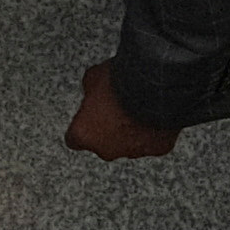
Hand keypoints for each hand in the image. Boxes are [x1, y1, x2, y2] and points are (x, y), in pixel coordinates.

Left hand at [65, 60, 181, 161]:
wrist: (153, 86)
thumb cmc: (119, 82)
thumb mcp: (93, 77)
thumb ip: (89, 91)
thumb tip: (92, 89)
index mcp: (83, 133)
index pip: (74, 139)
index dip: (82, 126)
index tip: (87, 118)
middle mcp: (106, 149)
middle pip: (103, 145)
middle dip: (109, 130)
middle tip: (116, 110)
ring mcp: (132, 151)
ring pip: (129, 145)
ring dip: (131, 131)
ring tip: (138, 110)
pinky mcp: (156, 149)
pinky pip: (152, 141)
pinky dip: (154, 131)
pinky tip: (155, 115)